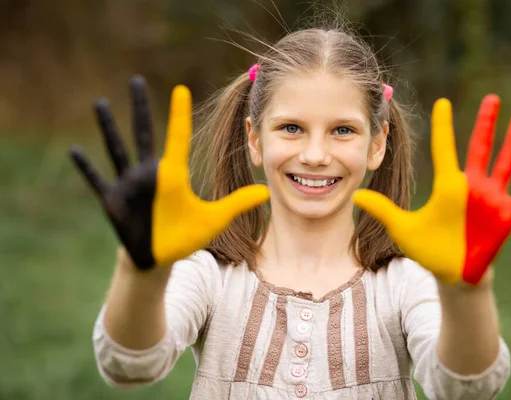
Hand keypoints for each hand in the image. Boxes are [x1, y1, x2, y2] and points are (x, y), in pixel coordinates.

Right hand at [69, 76, 268, 269]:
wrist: (159, 259)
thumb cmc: (184, 237)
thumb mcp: (214, 219)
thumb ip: (237, 203)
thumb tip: (266, 192)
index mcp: (173, 174)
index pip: (177, 137)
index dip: (178, 114)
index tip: (180, 89)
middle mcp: (150, 174)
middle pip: (144, 134)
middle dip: (141, 108)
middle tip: (136, 80)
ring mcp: (130, 186)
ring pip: (117, 149)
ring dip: (108, 127)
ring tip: (100, 103)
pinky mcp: (114, 202)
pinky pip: (97, 180)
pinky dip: (86, 168)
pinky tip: (74, 150)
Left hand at [353, 94, 510, 284]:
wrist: (451, 275)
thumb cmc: (429, 250)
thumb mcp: (403, 228)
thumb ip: (382, 210)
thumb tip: (355, 195)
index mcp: (448, 186)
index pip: (445, 148)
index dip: (445, 125)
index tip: (443, 101)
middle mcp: (471, 187)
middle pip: (480, 147)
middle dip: (486, 123)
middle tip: (492, 98)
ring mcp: (491, 200)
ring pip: (506, 163)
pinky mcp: (506, 216)